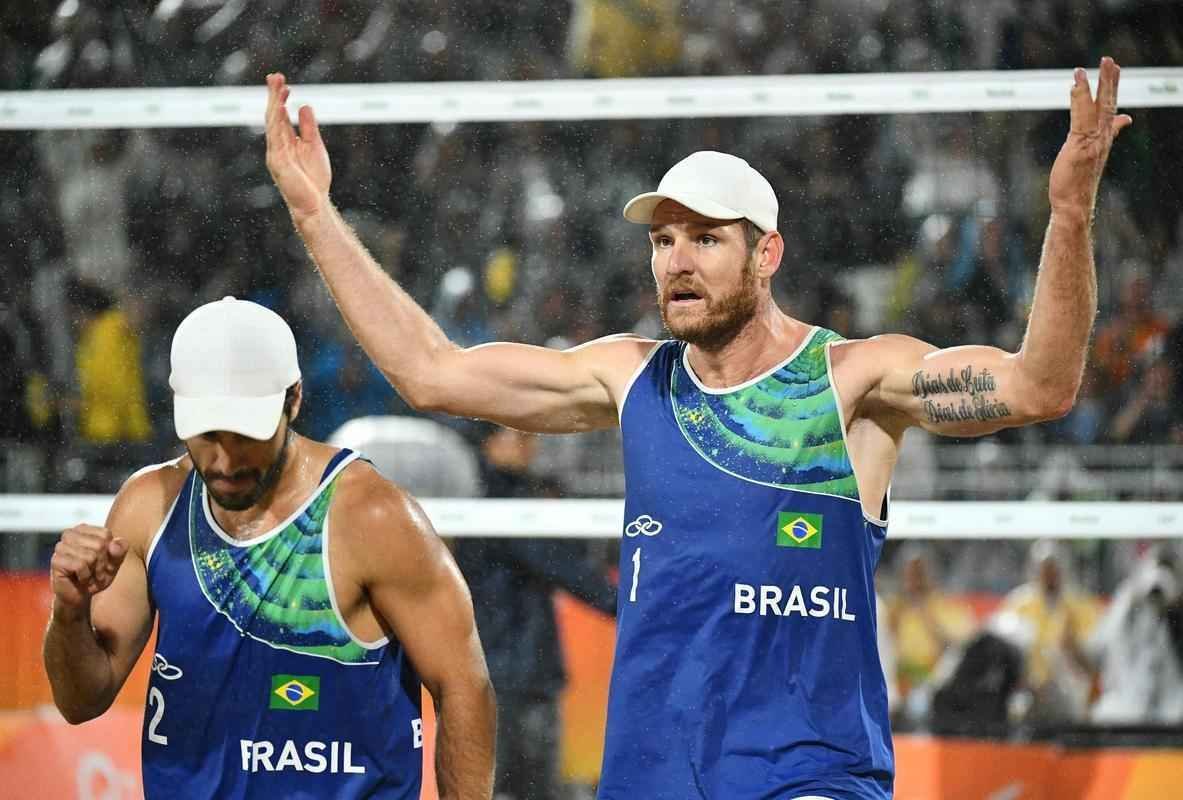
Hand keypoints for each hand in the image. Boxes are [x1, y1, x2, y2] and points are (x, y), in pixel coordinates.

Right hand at [50, 524, 128, 617]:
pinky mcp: (56, 561)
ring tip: (88, 576)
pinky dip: (85, 576)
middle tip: (96, 572)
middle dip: (102, 563)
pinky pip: (80, 565)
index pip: (106, 534)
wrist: (80, 595)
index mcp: (84, 529)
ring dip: (94, 571)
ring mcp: (60, 547)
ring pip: (90, 555)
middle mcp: (70, 534)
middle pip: (99, 544)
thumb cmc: (97, 575)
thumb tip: (114, 543)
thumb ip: (120, 550)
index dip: (109, 552)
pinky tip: (81, 579)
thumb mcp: (114, 562)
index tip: (104, 562)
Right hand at [265, 72, 331, 222]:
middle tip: (276, 76)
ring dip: (275, 104)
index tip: (283, 82)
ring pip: (273, 123)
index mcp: (285, 141)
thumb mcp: (314, 146)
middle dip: (274, 95)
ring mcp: (275, 153)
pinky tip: (281, 108)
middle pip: (273, 115)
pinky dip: (278, 122)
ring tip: (278, 86)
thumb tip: (305, 106)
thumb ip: (309, 127)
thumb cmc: (314, 178)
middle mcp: (277, 145)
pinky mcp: (278, 162)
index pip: (280, 115)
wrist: (314, 203)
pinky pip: (276, 138)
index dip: (280, 98)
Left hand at [1048, 57, 1132, 216]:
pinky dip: (1080, 96)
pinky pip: (1082, 115)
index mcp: (1103, 141)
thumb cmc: (1076, 185)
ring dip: (1099, 82)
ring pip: (1099, 105)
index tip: (1116, 72)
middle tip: (1110, 60)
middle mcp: (1101, 138)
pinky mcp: (1080, 144)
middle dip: (1110, 80)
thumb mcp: (1087, 161)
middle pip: (1108, 103)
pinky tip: (1077, 81)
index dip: (1113, 90)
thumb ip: (1097, 144)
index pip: (1111, 111)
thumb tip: (1111, 135)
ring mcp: (1092, 140)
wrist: (1074, 205)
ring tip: (1100, 62)